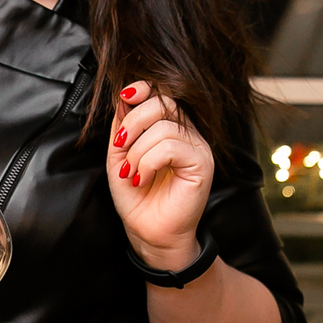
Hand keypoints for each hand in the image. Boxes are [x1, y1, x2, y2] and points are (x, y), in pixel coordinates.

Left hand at [107, 81, 213, 270]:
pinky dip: (149, 161)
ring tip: (132, 173)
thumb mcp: (120, 157)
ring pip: (165, 126)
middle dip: (134, 121)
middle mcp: (188, 135)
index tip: (124, 98)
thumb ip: (123, 127)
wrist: (148, 233)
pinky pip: (171, 147)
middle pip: (164, 103)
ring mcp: (198, 148)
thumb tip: (123, 96)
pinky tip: (143, 177)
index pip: (163, 93)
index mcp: (171, 129)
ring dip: (138, 150)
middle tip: (120, 147)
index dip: (143, 89)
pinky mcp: (202, 164)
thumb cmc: (136, 198)